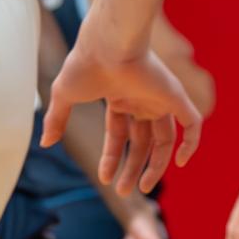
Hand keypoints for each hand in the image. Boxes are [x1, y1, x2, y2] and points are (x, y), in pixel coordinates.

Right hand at [43, 15, 201, 195]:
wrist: (106, 45)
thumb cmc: (84, 65)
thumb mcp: (64, 95)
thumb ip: (57, 119)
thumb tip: (45, 142)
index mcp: (119, 97)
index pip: (119, 134)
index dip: (112, 157)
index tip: (105, 178)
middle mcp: (141, 99)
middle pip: (143, 141)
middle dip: (133, 167)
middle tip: (125, 192)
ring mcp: (159, 98)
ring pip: (165, 140)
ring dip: (157, 166)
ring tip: (141, 187)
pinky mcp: (175, 96)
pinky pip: (193, 125)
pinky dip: (192, 144)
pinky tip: (181, 163)